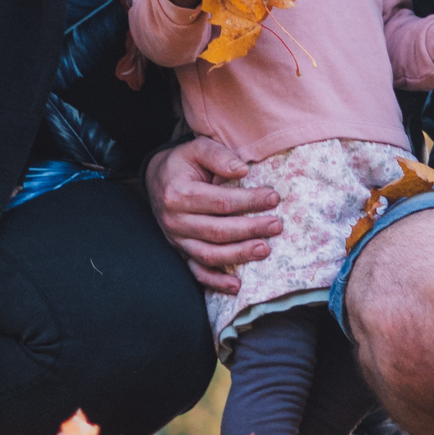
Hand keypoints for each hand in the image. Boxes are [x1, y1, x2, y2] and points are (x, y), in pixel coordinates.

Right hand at [147, 135, 278, 288]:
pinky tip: (236, 285)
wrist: (157, 179)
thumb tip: (243, 170)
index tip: (273, 198)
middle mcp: (175, 220)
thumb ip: (219, 156)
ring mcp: (176, 240)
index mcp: (179, 193)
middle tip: (276, 226)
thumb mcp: (197, 149)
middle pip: (218, 230)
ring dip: (239, 255)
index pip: (221, 202)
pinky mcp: (180, 251)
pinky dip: (215, 282)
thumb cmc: (183, 163)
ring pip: (209, 254)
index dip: (249, 201)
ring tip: (264, 249)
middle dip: (250, 229)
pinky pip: (197, 272)